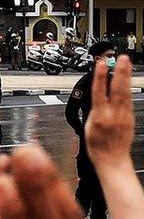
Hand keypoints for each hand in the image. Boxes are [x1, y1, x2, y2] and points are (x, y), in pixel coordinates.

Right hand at [86, 55, 134, 172]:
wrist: (112, 160)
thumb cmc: (97, 147)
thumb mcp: (87, 128)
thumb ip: (92, 111)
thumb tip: (95, 98)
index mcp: (99, 117)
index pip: (98, 91)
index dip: (100, 76)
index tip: (101, 64)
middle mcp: (113, 114)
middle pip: (117, 88)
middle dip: (120, 72)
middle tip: (122, 58)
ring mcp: (124, 115)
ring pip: (126, 92)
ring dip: (126, 76)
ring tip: (127, 64)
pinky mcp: (130, 118)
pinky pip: (129, 100)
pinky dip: (128, 88)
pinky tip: (128, 82)